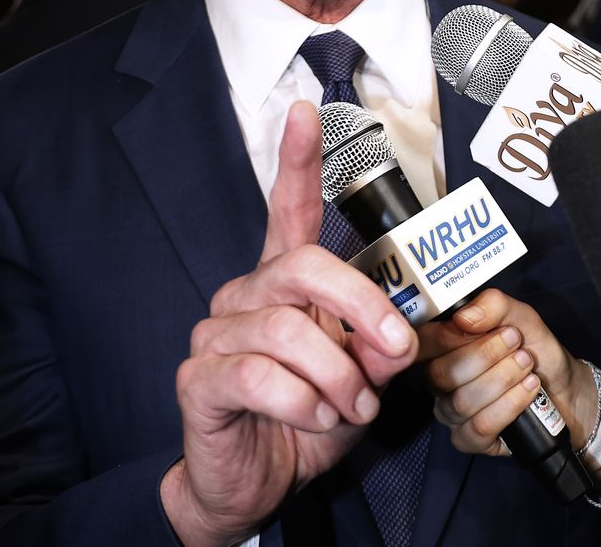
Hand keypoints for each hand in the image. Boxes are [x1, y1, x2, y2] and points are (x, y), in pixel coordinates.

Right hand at [161, 101, 418, 546]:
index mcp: (286, 284)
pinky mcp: (199, 378)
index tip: (307, 113)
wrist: (260, 486)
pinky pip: (261, 376)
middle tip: (394, 351)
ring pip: (288, 330)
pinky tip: (314, 419)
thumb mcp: (364, 382)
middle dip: (362, 308)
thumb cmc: (309, 422)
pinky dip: (304, 402)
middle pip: (306, 268)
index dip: (297, 161)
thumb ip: (382, 349)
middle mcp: (246, 296)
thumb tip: (401, 331)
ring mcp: (216, 334)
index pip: (287, 210)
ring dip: (337, 376)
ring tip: (349, 407)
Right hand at [417, 289, 592, 457]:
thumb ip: (493, 306)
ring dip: (503, 379)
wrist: (566, 388)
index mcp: (442, 348)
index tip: (493, 327)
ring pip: (461, 402)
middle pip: (440, 374)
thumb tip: (464, 317)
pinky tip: (529, 390)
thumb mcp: (521, 317)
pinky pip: (479, 427)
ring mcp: (452, 414)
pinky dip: (509, 405)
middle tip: (519, 346)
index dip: (450, 335)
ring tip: (528, 367)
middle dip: (486, 356)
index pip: (423, 343)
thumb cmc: (536, 351)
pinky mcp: (469, 440)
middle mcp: (440, 382)